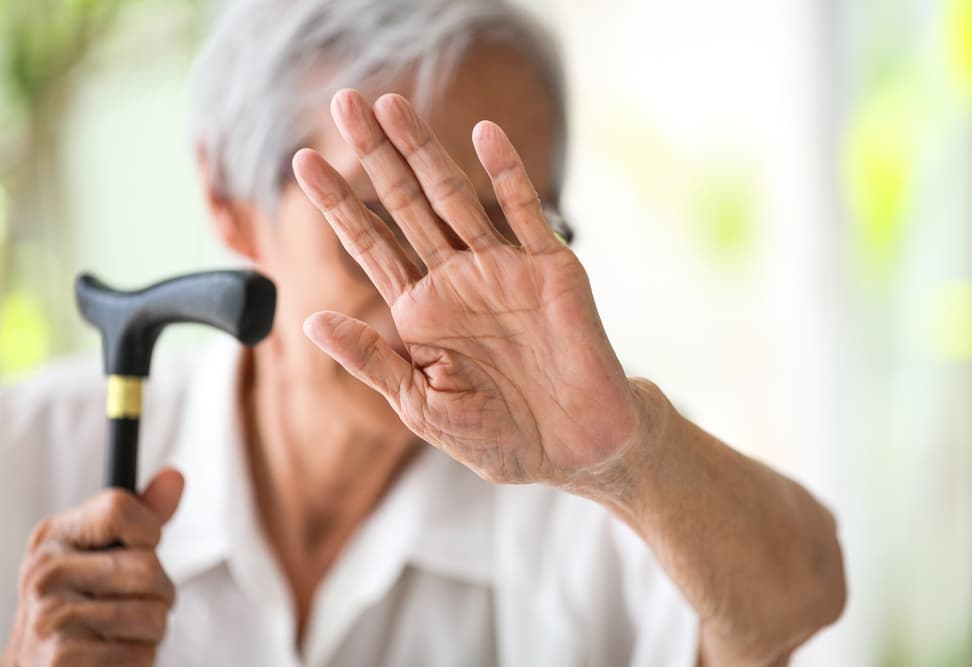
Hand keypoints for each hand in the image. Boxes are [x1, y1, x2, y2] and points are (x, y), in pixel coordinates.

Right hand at [3, 469, 183, 666]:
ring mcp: (49, 618)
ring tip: (119, 635)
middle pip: (148, 567)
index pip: (119, 508)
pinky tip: (110, 659)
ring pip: (153, 615)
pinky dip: (138, 660)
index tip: (138, 550)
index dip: (148, 533)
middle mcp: (44, 573)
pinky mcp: (61, 661)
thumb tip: (176, 475)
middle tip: (132, 606)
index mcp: (53, 537)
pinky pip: (141, 654)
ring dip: (151, 632)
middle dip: (159, 594)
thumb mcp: (103, 554)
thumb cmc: (82, 607)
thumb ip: (141, 516)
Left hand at [293, 90, 640, 485]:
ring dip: (424, 150)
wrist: (575, 450)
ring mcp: (501, 269)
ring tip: (390, 105)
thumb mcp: (421, 404)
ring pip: (454, 197)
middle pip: (405, 205)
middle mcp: (456, 280)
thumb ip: (372, 359)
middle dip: (374, 155)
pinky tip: (482, 134)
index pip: (369, 244)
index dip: (337, 204)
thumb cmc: (497, 436)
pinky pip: (525, 213)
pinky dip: (507, 172)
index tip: (302, 163)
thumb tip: (311, 320)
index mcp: (421, 312)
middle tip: (343, 102)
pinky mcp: (549, 269)